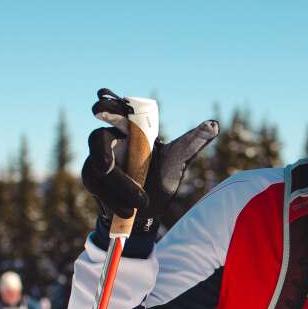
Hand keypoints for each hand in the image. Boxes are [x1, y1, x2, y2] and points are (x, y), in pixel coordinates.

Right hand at [82, 89, 217, 234]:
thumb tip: (215, 125)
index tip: (104, 97)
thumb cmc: (161, 178)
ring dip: (120, 187)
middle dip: (99, 147)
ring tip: (141, 203)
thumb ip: (193, 141)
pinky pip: (99, 188)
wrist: (149, 212)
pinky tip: (129, 211)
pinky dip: (115, 200)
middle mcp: (110, 142)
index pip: (116, 110)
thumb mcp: (179, 160)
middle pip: (97, 138)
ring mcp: (98, 161)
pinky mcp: (93, 179)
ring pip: (100, 170)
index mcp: (130, 131)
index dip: (108, 101)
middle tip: (106, 163)